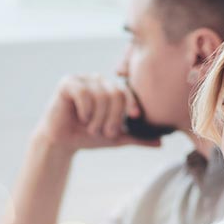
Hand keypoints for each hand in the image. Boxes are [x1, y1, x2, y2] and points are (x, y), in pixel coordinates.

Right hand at [34, 74, 163, 151]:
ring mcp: (82, 80)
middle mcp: (97, 81)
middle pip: (115, 93)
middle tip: (106, 132)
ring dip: (98, 118)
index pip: (126, 91)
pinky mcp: (67, 83)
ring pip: (101, 95)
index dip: (131, 103)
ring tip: (91, 128)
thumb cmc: (87, 138)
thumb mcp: (116, 138)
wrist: (62, 143)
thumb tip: (160, 143)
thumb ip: (137, 137)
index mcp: (109, 89)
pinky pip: (84, 92)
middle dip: (112, 117)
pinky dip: (85, 110)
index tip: (134, 117)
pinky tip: (80, 118)